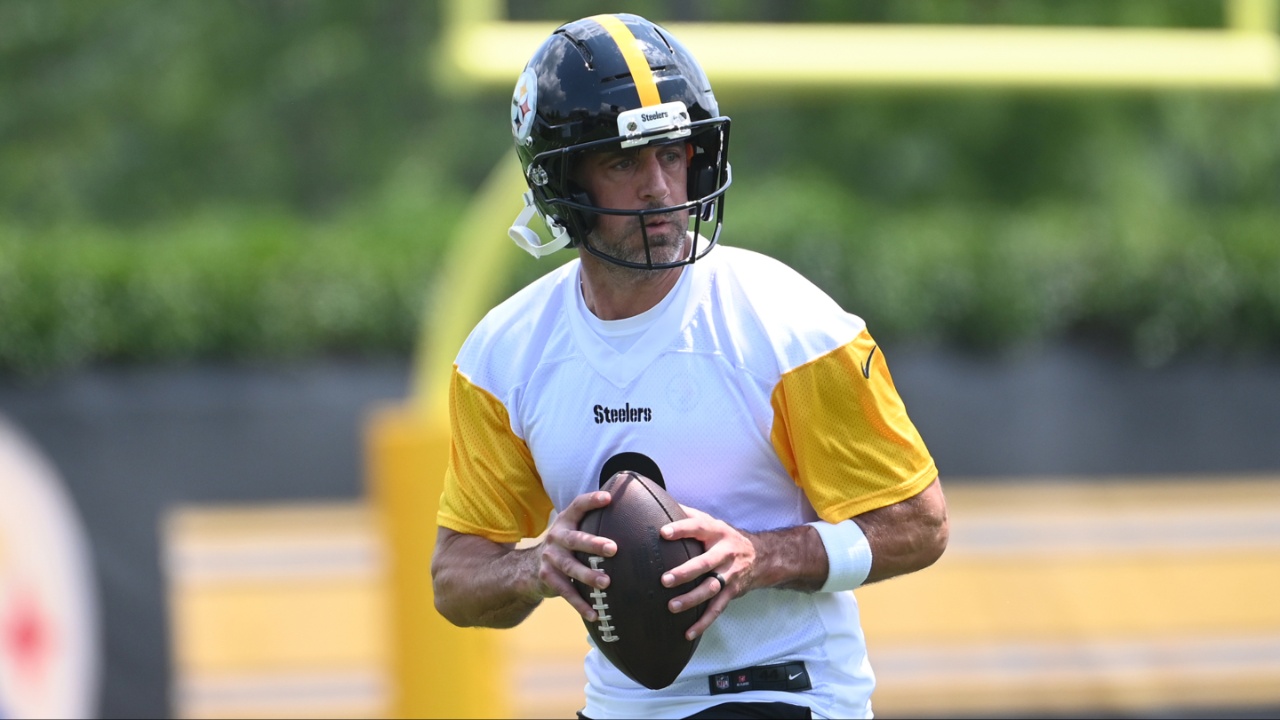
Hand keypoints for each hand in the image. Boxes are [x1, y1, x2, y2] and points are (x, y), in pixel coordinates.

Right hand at [532, 490, 616, 620]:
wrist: (528, 569)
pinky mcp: (548, 578)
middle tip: (613, 548)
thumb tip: (632, 511)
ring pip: (570, 567)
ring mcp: (550, 558)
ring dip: (588, 575)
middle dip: (594, 544)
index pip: (578, 506)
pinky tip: (595, 614)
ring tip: (606, 583)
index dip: (591, 501)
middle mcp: (556, 537)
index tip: (608, 498)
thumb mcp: (573, 530)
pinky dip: (580, 604)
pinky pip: (566, 592)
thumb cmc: (565, 546)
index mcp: (565, 521)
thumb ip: (593, 521)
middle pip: (575, 539)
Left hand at [658, 504, 757, 639]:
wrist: (762, 556)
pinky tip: (687, 633)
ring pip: (711, 589)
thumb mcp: (711, 522)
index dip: (681, 529)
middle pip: (705, 563)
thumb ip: (687, 514)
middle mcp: (724, 553)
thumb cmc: (725, 537)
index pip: (698, 528)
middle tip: (665, 580)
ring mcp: (729, 575)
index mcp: (716, 532)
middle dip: (686, 572)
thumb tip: (658, 501)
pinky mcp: (731, 593)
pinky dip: (703, 623)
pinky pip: (716, 609)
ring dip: (692, 599)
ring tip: (671, 607)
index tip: (663, 533)